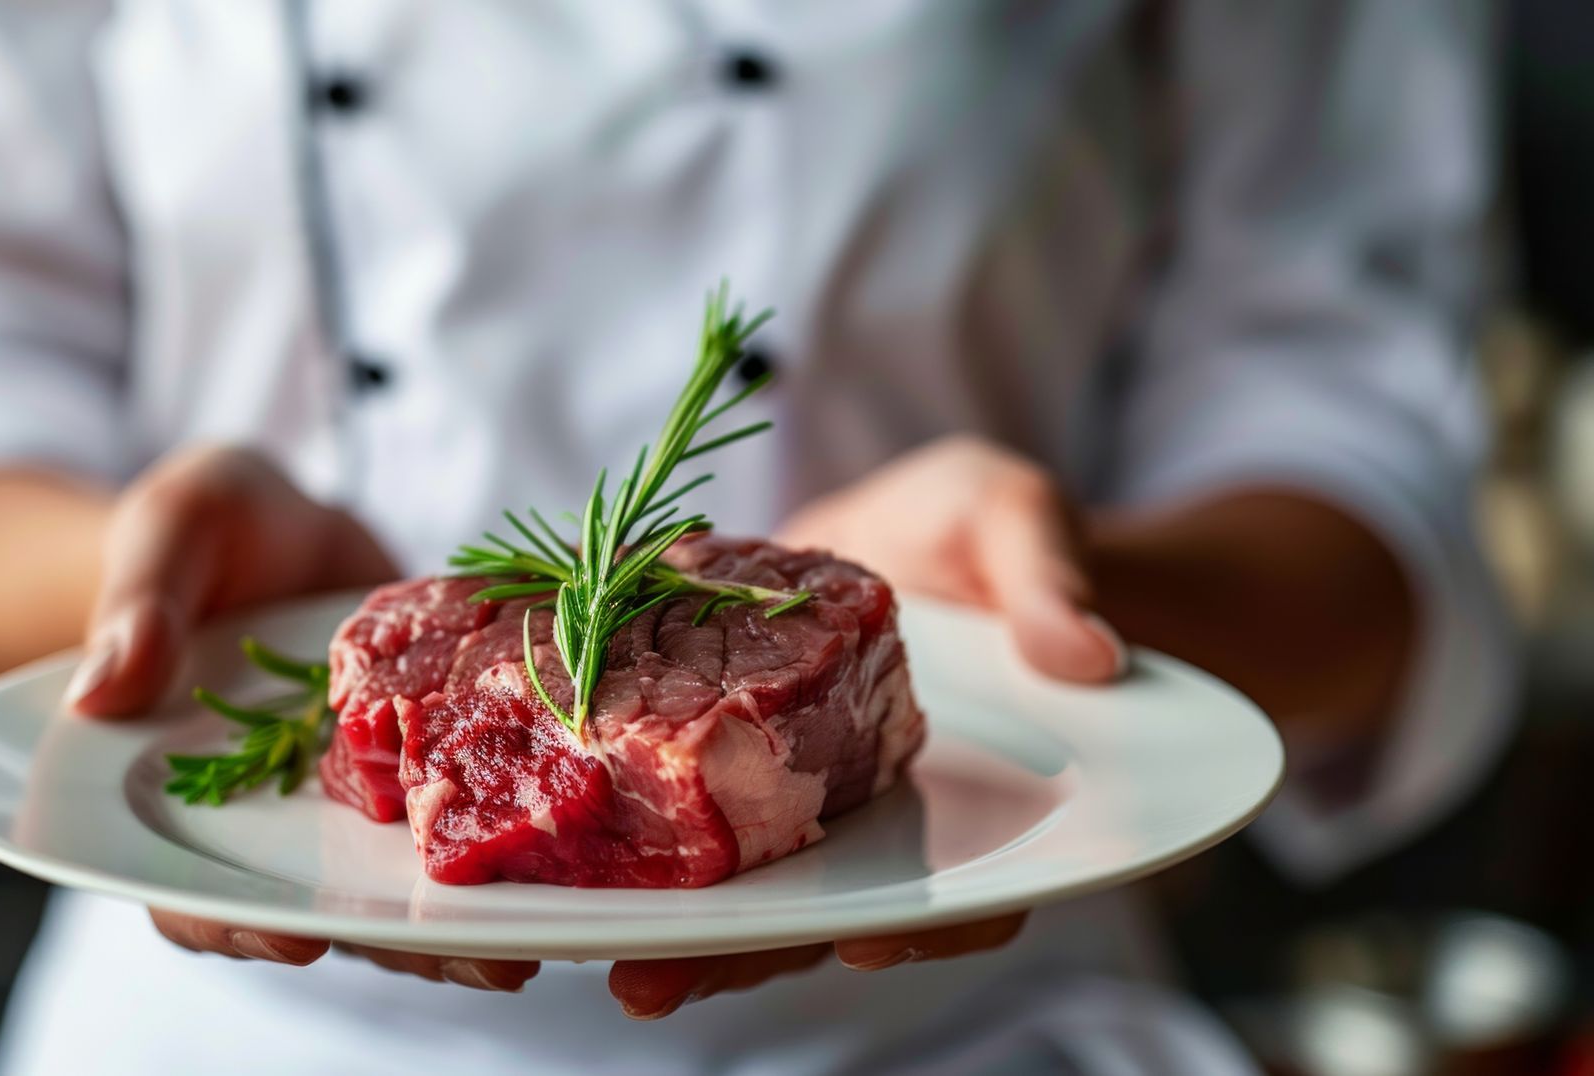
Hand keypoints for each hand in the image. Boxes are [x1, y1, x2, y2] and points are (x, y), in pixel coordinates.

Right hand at [63, 445, 533, 990]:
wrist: (287, 515)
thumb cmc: (204, 528)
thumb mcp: (170, 533)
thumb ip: (141, 608)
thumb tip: (102, 690)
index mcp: (196, 792)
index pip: (191, 892)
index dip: (235, 927)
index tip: (296, 937)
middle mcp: (284, 820)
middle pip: (330, 909)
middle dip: (405, 942)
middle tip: (483, 962)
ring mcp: (365, 799)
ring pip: (409, 882)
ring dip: (474, 916)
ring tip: (547, 935)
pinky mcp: (435, 757)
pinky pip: (474, 803)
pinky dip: (518, 829)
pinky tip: (580, 847)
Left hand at [625, 436, 1127, 1013]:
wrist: (899, 519)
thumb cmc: (980, 528)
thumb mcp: (1016, 518)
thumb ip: (1047, 577)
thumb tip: (1087, 652)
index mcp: (972, 796)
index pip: (971, 890)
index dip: (930, 925)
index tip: (872, 935)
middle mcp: (876, 821)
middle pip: (824, 912)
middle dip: (741, 953)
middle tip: (659, 983)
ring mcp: (793, 796)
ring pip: (741, 885)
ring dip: (671, 925)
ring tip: (597, 951)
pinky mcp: (716, 750)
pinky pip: (674, 803)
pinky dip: (625, 833)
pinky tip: (558, 847)